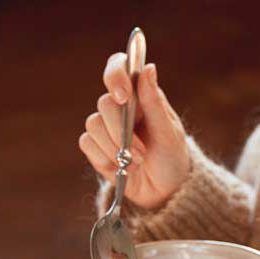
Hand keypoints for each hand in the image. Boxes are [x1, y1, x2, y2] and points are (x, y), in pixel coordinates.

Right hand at [78, 53, 190, 209]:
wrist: (165, 191)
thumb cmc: (172, 157)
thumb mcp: (169, 132)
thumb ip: (154, 101)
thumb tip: (147, 67)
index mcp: (141, 95)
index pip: (119, 67)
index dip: (115, 74)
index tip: (123, 96)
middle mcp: (121, 107)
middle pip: (104, 103)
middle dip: (120, 131)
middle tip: (141, 152)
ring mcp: (106, 126)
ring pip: (93, 124)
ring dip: (115, 148)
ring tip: (136, 162)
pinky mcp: (96, 147)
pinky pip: (87, 144)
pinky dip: (104, 158)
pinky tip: (122, 168)